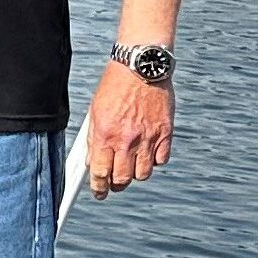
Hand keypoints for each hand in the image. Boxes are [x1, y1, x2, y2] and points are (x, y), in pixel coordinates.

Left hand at [84, 60, 174, 193]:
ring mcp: (148, 137)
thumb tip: (92, 162)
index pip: (99, 172)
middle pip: (122, 179)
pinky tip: (148, 151)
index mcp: (104, 133)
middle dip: (116, 184)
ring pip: (143, 174)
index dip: (99, 188)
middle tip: (115, 182)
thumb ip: (93, 138)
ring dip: (136, 173)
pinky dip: (155, 160)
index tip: (99, 192)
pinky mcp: (165, 133)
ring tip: (131, 164)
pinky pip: (161, 160)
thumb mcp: (95, 110)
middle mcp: (126, 138)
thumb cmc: (115, 85)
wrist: (140, 65)